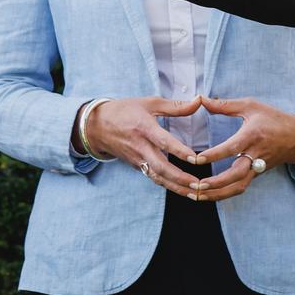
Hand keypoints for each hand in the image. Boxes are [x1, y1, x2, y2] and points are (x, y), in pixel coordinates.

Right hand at [78, 96, 208, 196]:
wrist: (96, 126)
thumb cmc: (125, 111)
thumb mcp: (149, 102)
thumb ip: (175, 105)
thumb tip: (199, 100)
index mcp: (144, 128)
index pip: (163, 141)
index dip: (179, 151)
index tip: (196, 158)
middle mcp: (140, 147)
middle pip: (161, 167)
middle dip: (180, 178)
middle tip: (199, 185)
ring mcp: (137, 159)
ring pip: (158, 177)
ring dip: (177, 187)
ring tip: (195, 193)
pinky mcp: (136, 166)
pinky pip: (153, 177)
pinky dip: (168, 185)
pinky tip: (183, 191)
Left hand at [187, 96, 294, 201]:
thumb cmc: (272, 118)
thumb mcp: (251, 106)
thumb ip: (225, 105)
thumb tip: (201, 100)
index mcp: (253, 135)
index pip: (232, 148)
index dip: (213, 155)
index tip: (196, 159)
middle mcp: (256, 154)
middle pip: (236, 175)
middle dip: (215, 182)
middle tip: (196, 185)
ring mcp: (257, 167)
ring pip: (238, 186)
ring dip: (217, 194)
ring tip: (197, 195)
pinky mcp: (257, 175)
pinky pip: (240, 187)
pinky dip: (223, 194)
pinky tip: (207, 194)